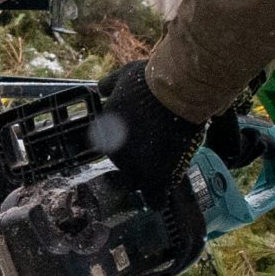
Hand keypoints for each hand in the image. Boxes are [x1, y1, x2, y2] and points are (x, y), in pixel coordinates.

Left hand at [91, 60, 205, 207]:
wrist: (174, 94)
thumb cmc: (150, 82)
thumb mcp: (123, 76)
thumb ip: (109, 84)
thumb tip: (100, 88)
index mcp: (106, 132)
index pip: (111, 146)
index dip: (126, 144)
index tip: (138, 140)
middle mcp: (117, 152)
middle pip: (125, 166)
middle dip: (138, 161)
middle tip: (155, 153)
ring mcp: (137, 167)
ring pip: (139, 183)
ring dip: (148, 180)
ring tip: (163, 174)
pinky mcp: (157, 177)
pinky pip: (154, 198)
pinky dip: (157, 198)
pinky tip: (161, 198)